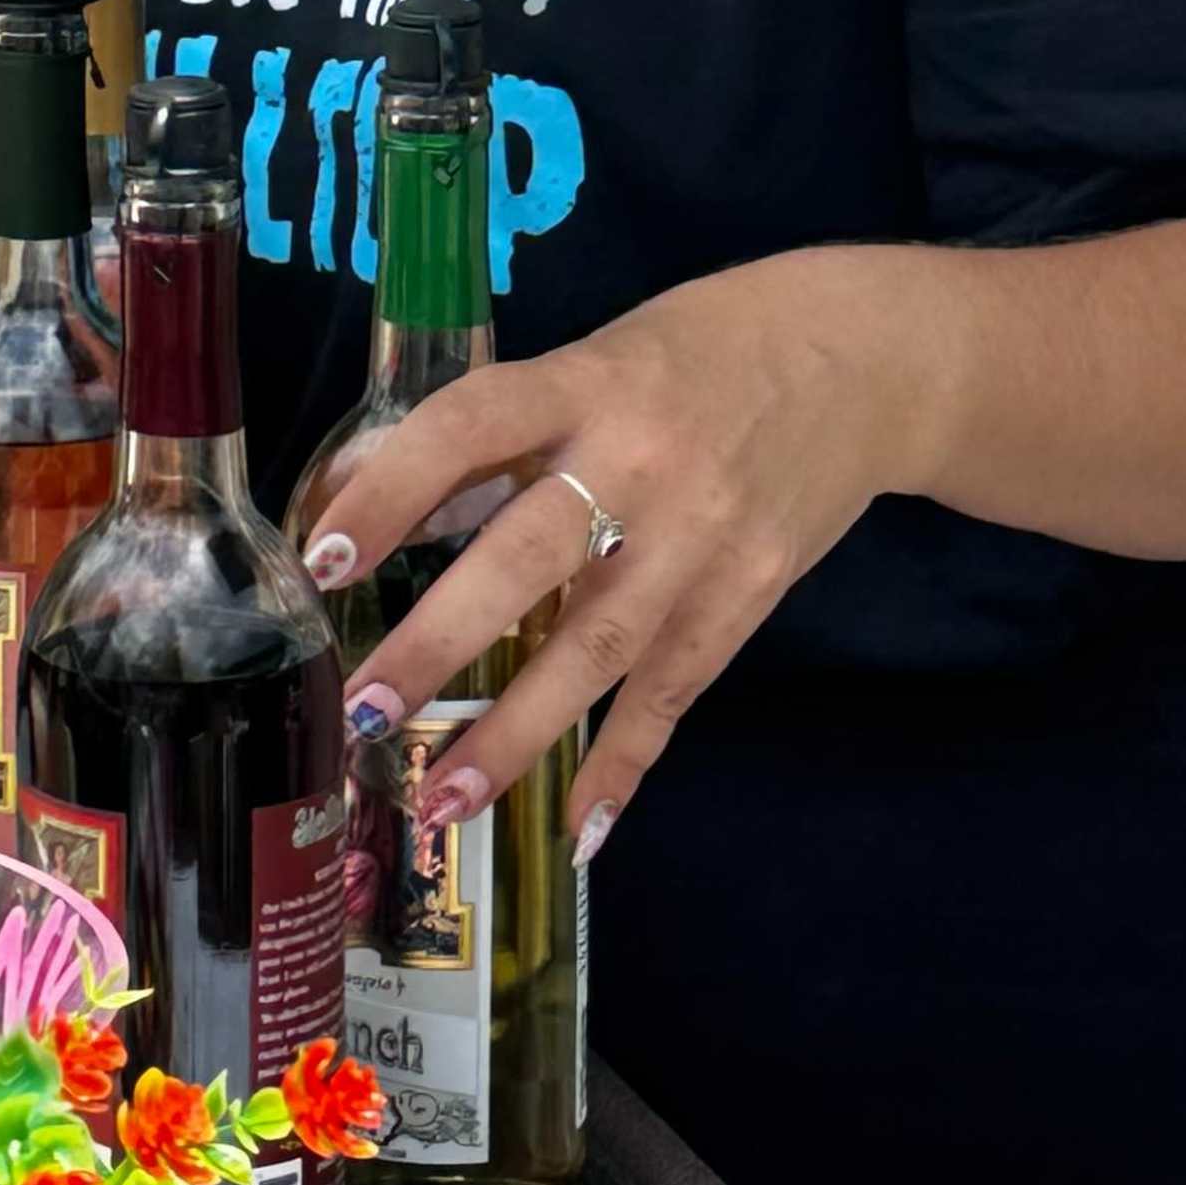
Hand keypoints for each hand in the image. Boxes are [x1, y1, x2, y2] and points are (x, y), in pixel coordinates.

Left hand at [304, 248, 938, 852]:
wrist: (864, 364)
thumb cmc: (691, 357)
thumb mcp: (588, 360)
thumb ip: (488, 436)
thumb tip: (353, 502)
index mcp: (584, 384)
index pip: (469, 429)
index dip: (392, 491)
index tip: (321, 556)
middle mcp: (640, 463)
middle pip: (530, 558)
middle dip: (440, 641)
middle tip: (365, 711)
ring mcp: (701, 539)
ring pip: (597, 649)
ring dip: (515, 734)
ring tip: (441, 800)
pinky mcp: (748, 596)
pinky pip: (673, 694)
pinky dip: (623, 763)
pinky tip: (576, 827)